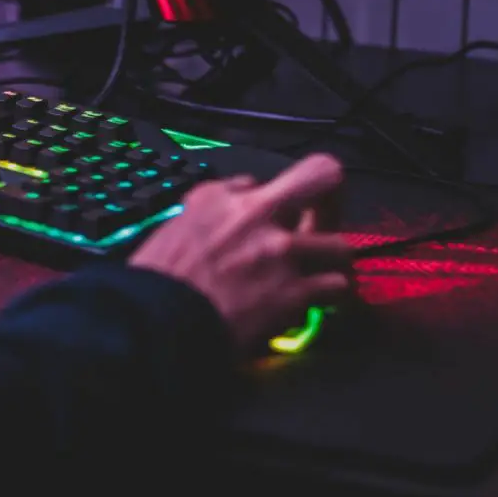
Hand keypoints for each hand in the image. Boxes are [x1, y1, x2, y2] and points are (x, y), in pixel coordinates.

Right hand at [128, 154, 352, 353]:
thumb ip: (215, 203)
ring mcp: (281, 253)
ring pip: (339, 244)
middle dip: (330, 204)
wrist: (158, 321)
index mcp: (224, 196)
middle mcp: (259, 215)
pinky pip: (335, 286)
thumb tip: (243, 193)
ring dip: (330, 260)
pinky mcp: (293, 293)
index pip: (271, 175)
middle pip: (324, 180)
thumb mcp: (178, 222)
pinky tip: (314, 301)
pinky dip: (328, 295)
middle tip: (322, 227)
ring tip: (320, 275)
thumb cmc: (160, 279)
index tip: (293, 205)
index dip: (290, 189)